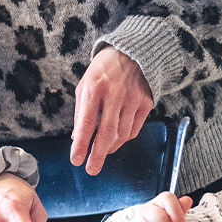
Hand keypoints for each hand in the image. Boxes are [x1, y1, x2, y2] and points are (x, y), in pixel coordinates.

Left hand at [70, 47, 153, 175]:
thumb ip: (81, 111)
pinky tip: (116, 139)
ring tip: (102, 153)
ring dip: (110, 148)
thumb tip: (77, 138)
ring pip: (122, 135)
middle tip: (91, 169)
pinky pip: (134, 129)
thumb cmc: (104, 69)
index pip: (86, 123)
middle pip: (106, 133)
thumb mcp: (85, 84)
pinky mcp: (146, 103)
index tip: (76, 160)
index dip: (81, 144)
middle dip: (97, 155)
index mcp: (95, 87)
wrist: (133, 51)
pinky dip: (123, 138)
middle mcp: (115, 94)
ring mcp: (133, 99)